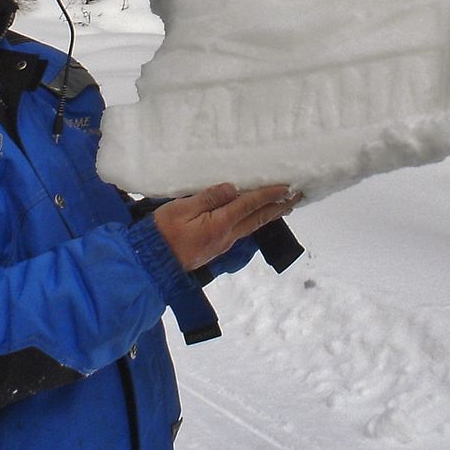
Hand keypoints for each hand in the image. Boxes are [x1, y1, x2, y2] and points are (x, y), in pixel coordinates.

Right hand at [153, 183, 299, 270]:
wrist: (152, 263)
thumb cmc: (163, 233)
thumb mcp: (181, 209)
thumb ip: (208, 198)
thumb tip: (233, 188)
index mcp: (220, 224)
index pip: (251, 204)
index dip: (270, 194)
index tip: (287, 186)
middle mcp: (227, 236)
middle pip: (258, 218)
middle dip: (279, 206)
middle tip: (297, 196)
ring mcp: (223, 244)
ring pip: (252, 226)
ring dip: (270, 214)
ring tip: (283, 206)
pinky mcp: (216, 247)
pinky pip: (243, 231)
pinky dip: (255, 220)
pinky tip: (256, 217)